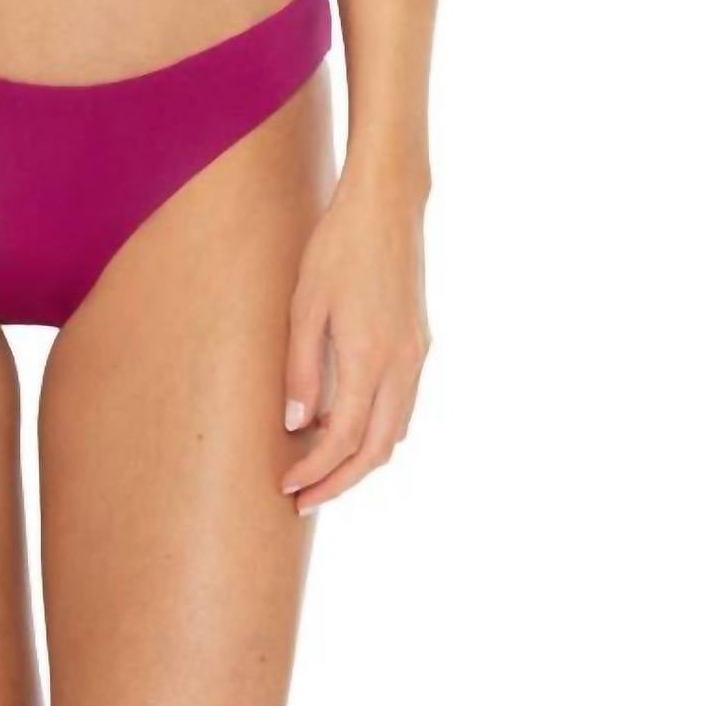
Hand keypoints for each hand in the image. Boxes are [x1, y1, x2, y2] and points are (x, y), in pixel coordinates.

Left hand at [281, 157, 430, 512]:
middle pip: (376, 451)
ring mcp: (416, 355)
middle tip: (304, 499)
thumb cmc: (337, 247)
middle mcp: (402, 366)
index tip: (287, 486)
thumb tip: (296, 424)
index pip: (342, 441)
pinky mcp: (419, 342)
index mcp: (369, 359)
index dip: (315, 471)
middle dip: (340, 482)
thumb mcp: (305, 304)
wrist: (386, 206)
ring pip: (395, 433)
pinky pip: (403, 406)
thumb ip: (302, 368)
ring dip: (362, 461)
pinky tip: (351, 427)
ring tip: (324, 471)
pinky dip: (378, 431)